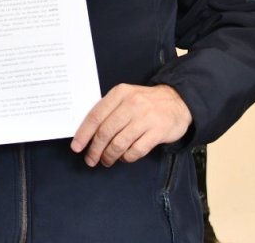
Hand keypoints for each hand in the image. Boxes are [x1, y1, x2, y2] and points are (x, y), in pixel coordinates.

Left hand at [70, 84, 191, 166]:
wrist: (178, 100)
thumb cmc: (145, 102)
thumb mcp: (126, 96)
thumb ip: (108, 110)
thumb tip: (87, 133)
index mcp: (119, 94)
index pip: (95, 116)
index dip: (84, 134)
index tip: (76, 147)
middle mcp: (131, 104)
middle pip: (105, 132)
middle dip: (95, 150)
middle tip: (91, 160)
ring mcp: (146, 118)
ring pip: (119, 143)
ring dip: (109, 156)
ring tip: (106, 161)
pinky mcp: (158, 132)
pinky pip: (136, 150)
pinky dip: (126, 157)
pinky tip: (124, 157)